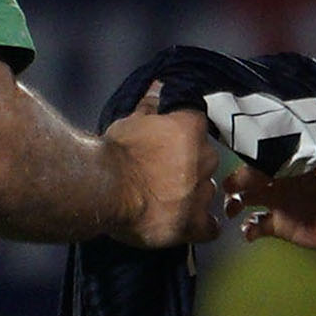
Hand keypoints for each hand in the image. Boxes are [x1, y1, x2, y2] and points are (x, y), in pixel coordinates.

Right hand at [105, 84, 220, 247]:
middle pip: (205, 160)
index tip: (170, 146)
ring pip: (206, 192)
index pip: (197, 126)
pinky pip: (210, 227)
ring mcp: (202, 192)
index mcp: (191, 128)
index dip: (183, 137)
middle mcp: (205, 158)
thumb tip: (158, 88)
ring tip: (165, 202)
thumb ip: (150, 107)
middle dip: (189, 168)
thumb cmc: (115, 154)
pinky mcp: (195, 223)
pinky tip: (184, 224)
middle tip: (163, 176)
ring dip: (192, 196)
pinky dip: (200, 226)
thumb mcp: (130, 122)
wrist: (105, 189)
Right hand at [226, 155, 315, 251]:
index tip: (250, 162)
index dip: (260, 156)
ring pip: (248, 198)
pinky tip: (250, 234)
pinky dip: (249, 230)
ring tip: (232, 210)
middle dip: (240, 178)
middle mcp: (286, 179)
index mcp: (302, 162)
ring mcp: (282, 202)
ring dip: (235, 201)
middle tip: (231, 187)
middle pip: (254, 174)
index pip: (275, 154)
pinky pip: (258, 227)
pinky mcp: (283, 226)